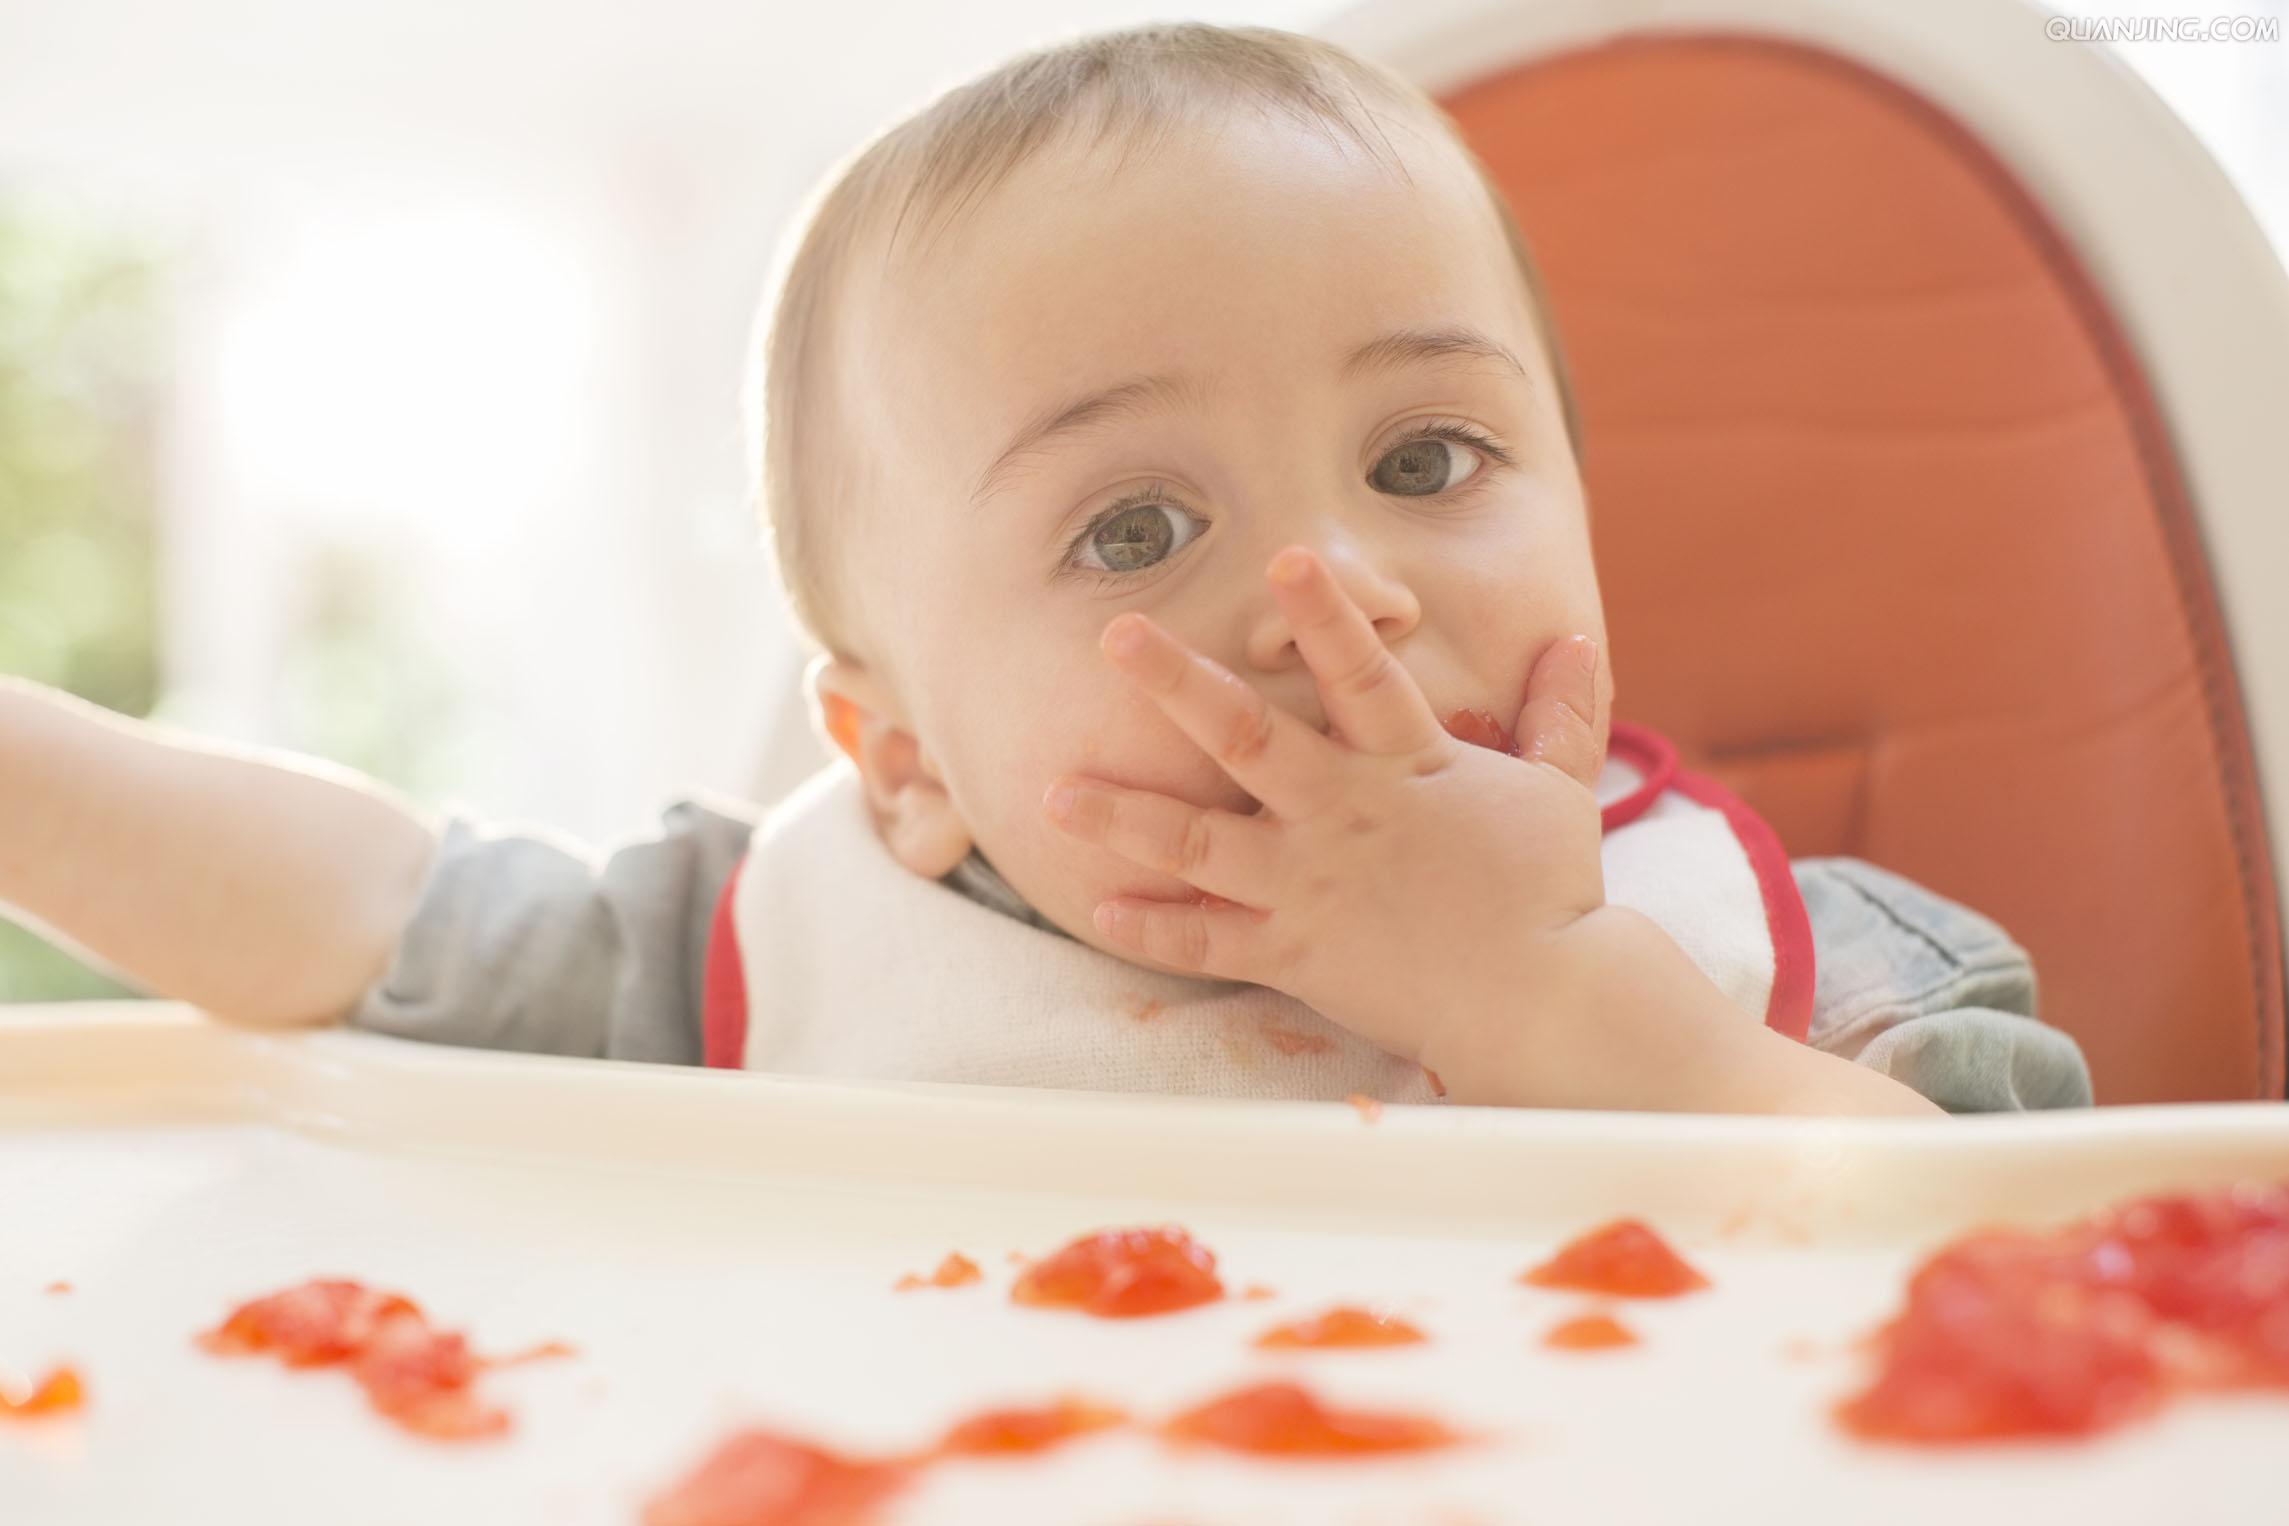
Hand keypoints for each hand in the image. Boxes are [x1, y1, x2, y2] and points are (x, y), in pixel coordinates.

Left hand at [1042, 544, 1607, 1065]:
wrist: (1540, 1002)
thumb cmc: (1551, 896)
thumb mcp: (1561, 793)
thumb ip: (1560, 715)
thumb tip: (1576, 643)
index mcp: (1408, 765)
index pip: (1360, 673)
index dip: (1324, 617)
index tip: (1283, 559)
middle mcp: (1344, 815)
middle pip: (1246, 737)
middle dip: (1175, 682)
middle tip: (1116, 636)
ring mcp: (1311, 885)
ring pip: (1198, 841)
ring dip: (1123, 815)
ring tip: (1054, 792)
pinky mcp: (1295, 954)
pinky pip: (1208, 943)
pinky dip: (1154, 929)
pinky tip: (1103, 908)